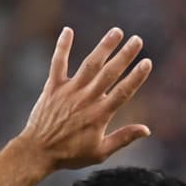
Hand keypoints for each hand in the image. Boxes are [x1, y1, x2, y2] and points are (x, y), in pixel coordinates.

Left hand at [18, 27, 152, 170]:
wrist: (38, 152)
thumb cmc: (71, 154)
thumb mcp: (100, 152)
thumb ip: (123, 138)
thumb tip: (146, 130)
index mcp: (100, 115)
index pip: (123, 92)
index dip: (136, 76)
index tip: (147, 62)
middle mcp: (86, 99)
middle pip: (110, 73)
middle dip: (125, 55)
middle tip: (137, 40)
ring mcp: (69, 90)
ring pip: (90, 64)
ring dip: (104, 46)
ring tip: (116, 32)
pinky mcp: (53, 87)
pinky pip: (58, 63)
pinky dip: (62, 46)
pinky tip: (68, 30)